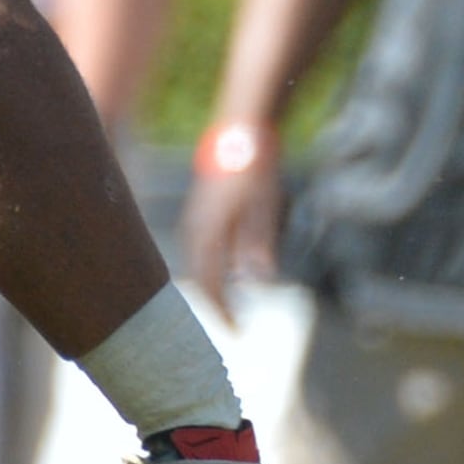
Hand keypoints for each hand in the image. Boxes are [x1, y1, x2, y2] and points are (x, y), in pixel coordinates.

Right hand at [181, 124, 281, 308]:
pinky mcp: (204, 212)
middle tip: (232, 326)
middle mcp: (198, 227)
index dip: (223, 309)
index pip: (210, 282)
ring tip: (228, 310)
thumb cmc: (257, 168)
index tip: (236, 331)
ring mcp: (198, 219)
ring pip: (201, 264)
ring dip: (213, 287)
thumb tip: (259, 277)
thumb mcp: (266, 205)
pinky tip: (228, 278)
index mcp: (209, 230)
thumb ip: (260, 241)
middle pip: (201, 277)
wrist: (241, 132)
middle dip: (215, 303)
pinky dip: (213, 268)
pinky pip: (204, 250)